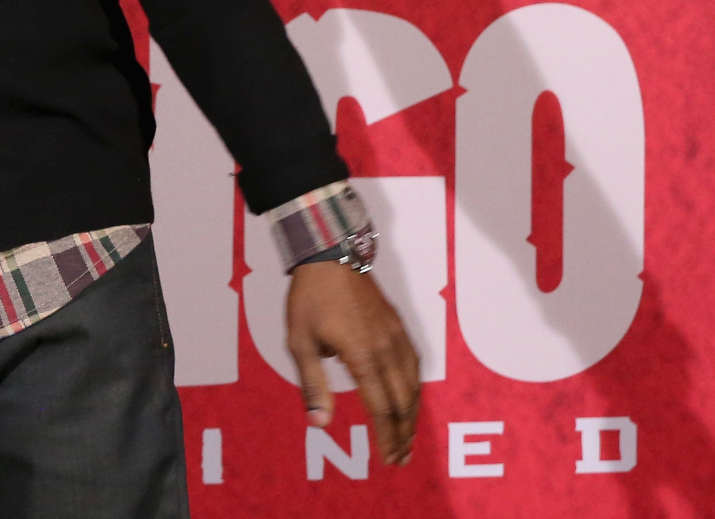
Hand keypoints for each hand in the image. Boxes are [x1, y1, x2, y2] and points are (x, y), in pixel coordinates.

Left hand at [287, 261, 420, 465]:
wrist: (330, 256)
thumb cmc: (310, 299)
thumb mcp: (299, 342)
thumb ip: (312, 384)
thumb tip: (319, 423)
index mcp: (362, 355)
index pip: (382, 408)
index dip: (386, 437)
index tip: (387, 459)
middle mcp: (386, 349)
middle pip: (404, 402)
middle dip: (404, 434)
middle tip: (400, 459)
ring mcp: (396, 337)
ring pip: (414, 386)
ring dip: (413, 416)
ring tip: (407, 439)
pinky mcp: (399, 327)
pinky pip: (414, 366)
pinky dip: (415, 391)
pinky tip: (409, 401)